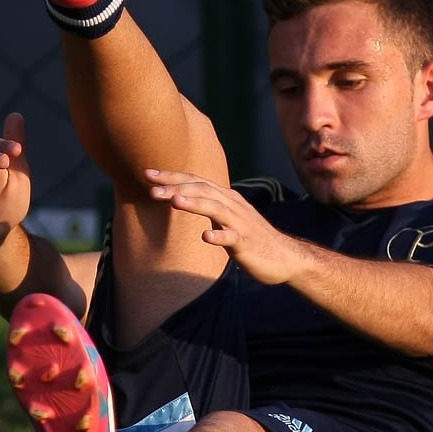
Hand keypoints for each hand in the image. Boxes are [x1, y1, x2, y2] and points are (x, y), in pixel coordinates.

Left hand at [145, 169, 304, 285]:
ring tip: (174, 201)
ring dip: (194, 204)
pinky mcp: (247, 243)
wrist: (285, 257)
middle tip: (152, 189)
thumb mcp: (227, 218)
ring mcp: (241, 223)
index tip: (148, 174)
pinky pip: (232, 238)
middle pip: (203, 190)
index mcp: (226, 198)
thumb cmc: (252, 238)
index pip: (196, 181)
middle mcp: (233, 205)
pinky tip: (205, 237)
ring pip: (216, 208)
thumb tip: (183, 198)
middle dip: (177, 188)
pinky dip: (219, 236)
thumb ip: (209, 207)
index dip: (173, 177)